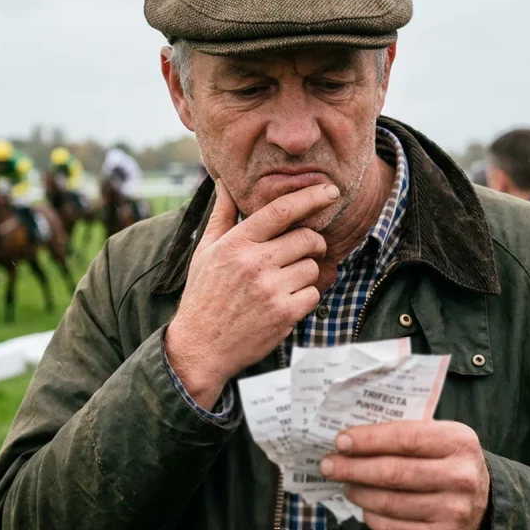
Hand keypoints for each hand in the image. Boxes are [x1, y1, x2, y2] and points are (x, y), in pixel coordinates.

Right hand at [165, 180, 337, 408]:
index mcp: (236, 244)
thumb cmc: (204, 295)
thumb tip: (223, 183)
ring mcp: (271, 290)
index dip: (310, 197)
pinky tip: (286, 300)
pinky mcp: (284, 314)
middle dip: (314, 242)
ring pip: (312, 267)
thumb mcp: (206, 251)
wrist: (200, 346)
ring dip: (306, 272)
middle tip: (308, 248)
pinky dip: (305, 296)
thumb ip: (221, 215)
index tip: (330, 191)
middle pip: (306, 238)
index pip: (280, 211)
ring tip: (286, 281)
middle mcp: (255, 264)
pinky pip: (313, 294)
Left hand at [320, 420, 490, 529]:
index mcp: (458, 441)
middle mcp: (460, 476)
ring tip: (346, 485)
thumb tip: (351, 439)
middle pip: (393, 472)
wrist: (484, 503)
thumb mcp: (438, 438)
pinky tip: (364, 508)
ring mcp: (454, 510)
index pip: (405, 438)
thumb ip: (402, 434)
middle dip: (353, 468)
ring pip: (390, 502)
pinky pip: (396, 529)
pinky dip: (373, 519)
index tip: (341, 441)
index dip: (369, 440)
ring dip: (359, 493)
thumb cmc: (447, 462)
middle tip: (329, 465)